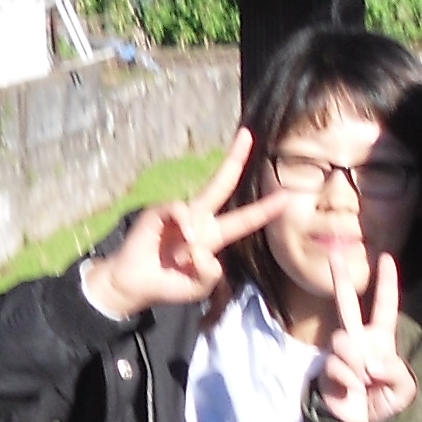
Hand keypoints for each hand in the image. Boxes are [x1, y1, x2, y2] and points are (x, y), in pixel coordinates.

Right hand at [79, 131, 294, 319]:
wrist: (135, 285)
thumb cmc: (169, 284)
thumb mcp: (199, 287)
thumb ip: (210, 273)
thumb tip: (200, 247)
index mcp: (213, 236)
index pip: (244, 219)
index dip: (265, 209)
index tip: (286, 196)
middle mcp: (199, 219)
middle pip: (222, 183)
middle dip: (235, 158)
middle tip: (248, 134)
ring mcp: (179, 213)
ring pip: (197, 210)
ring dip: (191, 244)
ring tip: (178, 264)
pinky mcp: (159, 211)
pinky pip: (178, 211)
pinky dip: (181, 228)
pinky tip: (177, 248)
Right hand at [314, 251, 418, 421]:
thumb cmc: (386, 405)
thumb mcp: (404, 390)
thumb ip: (395, 372)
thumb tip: (371, 362)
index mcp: (380, 340)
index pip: (384, 307)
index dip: (386, 283)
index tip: (387, 257)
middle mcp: (358, 341)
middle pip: (346, 304)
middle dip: (340, 278)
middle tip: (334, 252)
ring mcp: (340, 353)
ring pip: (343, 341)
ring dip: (356, 363)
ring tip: (364, 382)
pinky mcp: (326, 369)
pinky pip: (336, 365)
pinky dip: (348, 380)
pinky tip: (351, 391)